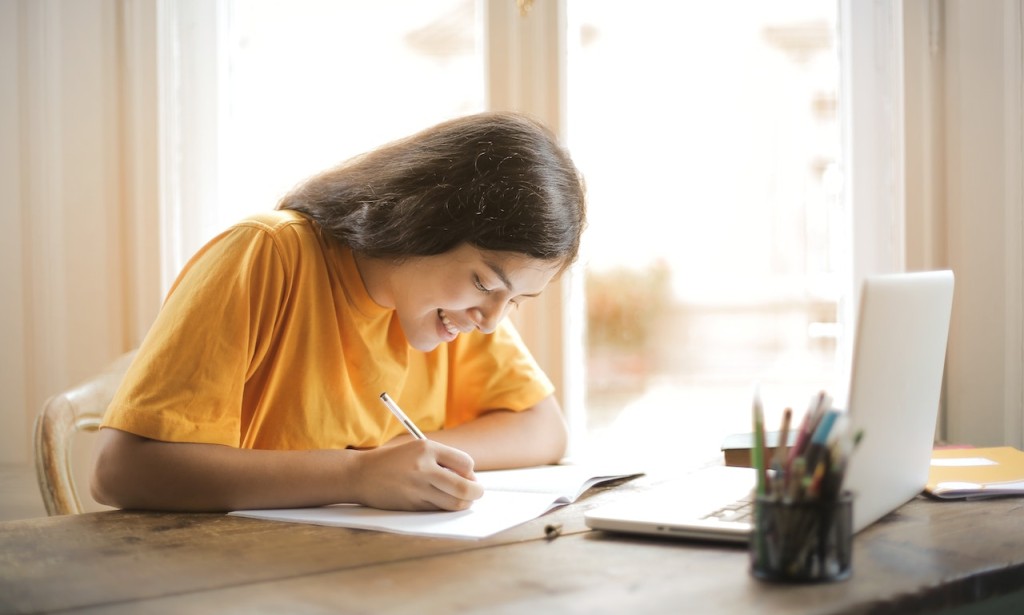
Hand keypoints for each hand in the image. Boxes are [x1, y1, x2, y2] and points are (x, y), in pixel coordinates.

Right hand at [352, 440, 483, 510]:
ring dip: (464, 503)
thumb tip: (471, 479)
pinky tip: (441, 501)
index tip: (467, 476)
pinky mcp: (412, 505)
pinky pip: (438, 509)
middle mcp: (423, 468)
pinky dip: (445, 507)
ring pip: (454, 503)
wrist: (361, 474)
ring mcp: (417, 488)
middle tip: (476, 493)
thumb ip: (443, 460)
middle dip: (476, 492)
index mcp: (427, 448)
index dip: (470, 472)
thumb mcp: (417, 450)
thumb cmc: (394, 461)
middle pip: (464, 487)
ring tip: (461, 499)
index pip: (466, 463)